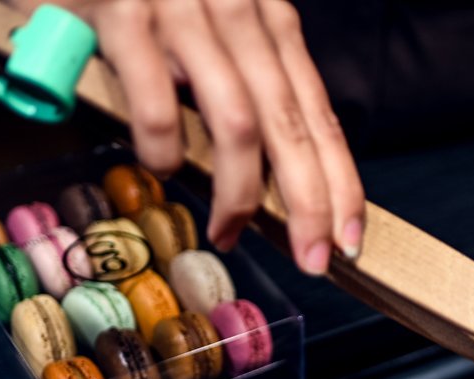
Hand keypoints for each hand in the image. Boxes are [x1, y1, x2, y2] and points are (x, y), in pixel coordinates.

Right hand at [12, 0, 363, 274]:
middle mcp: (238, 13)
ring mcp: (183, 12)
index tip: (349, 238)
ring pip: (237, 123)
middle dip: (308, 204)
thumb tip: (278, 173)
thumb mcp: (216, 24)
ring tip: (227, 232)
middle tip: (312, 258)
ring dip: (239, 193)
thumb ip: (248, 80)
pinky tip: (160, 170)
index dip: (341, 182)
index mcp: (269, 19)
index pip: (319, 114)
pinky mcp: (124, 16)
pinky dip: (164, 153)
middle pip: (291, 126)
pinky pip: (158, 106)